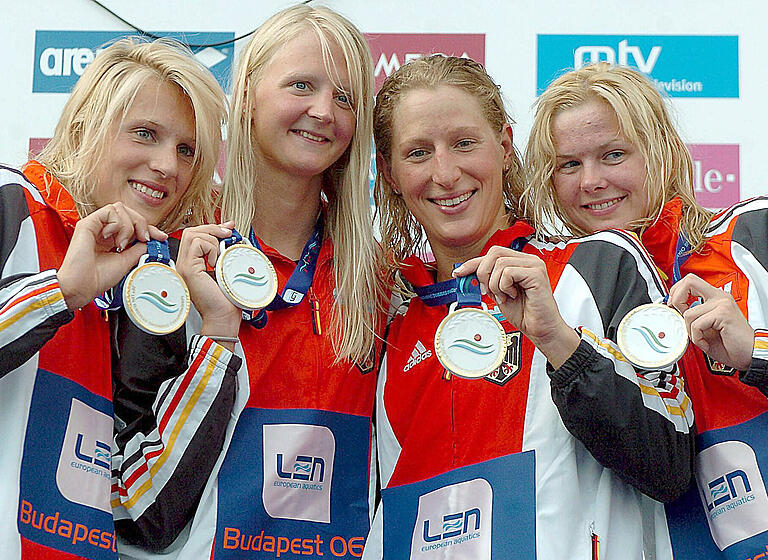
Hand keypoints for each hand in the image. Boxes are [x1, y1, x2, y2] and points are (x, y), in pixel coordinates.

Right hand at [57, 202, 167, 309]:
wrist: (82, 286)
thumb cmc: (97, 278)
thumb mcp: (127, 261)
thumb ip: (139, 248)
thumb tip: (152, 240)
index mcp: (112, 239)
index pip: (133, 224)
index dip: (149, 228)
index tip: (161, 236)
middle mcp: (104, 230)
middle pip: (128, 212)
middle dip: (141, 223)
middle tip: (143, 238)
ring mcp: (96, 226)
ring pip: (120, 208)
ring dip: (128, 226)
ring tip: (121, 244)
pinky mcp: (88, 223)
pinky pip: (109, 211)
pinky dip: (117, 223)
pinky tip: (113, 238)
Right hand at [176, 222, 241, 339]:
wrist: (223, 316)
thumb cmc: (227, 297)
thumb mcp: (226, 267)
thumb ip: (224, 250)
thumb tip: (230, 231)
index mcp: (191, 263)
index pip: (194, 235)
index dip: (212, 227)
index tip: (229, 228)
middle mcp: (184, 263)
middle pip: (191, 231)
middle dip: (212, 228)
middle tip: (228, 234)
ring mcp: (184, 266)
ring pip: (193, 234)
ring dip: (213, 241)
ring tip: (219, 259)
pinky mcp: (188, 269)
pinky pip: (198, 244)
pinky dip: (211, 249)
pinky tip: (216, 264)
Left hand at [454, 246, 579, 367]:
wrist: (540, 329)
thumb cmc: (524, 313)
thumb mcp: (498, 293)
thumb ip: (487, 280)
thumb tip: (467, 274)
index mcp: (519, 262)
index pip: (492, 254)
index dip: (473, 263)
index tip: (459, 272)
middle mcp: (528, 260)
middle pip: (494, 252)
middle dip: (484, 273)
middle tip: (489, 291)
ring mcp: (534, 265)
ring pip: (499, 263)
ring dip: (495, 285)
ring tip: (505, 297)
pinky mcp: (536, 273)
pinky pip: (508, 272)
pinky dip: (504, 287)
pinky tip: (512, 296)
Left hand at [668, 273, 753, 370]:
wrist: (749, 354)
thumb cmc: (730, 344)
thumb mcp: (705, 327)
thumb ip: (692, 315)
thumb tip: (674, 310)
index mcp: (716, 297)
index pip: (690, 281)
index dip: (676, 291)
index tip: (673, 305)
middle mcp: (719, 297)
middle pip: (689, 281)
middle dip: (676, 298)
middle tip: (679, 315)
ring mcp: (722, 304)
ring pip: (688, 313)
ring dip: (690, 331)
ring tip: (701, 338)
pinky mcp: (723, 313)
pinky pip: (696, 324)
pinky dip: (697, 338)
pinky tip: (706, 343)